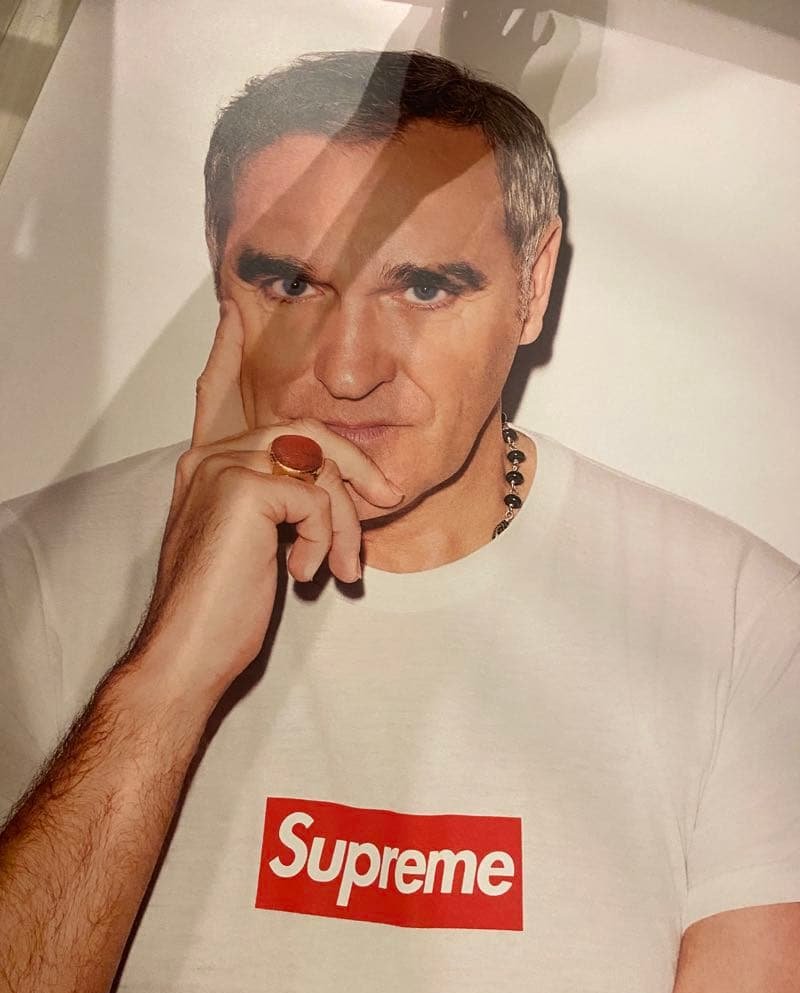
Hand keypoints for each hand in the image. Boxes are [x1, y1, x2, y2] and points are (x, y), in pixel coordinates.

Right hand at [132, 300, 402, 700]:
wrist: (188, 654)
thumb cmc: (220, 610)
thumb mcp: (255, 545)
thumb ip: (277, 505)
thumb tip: (329, 491)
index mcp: (204, 464)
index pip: (217, 394)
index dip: (227, 353)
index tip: (232, 310)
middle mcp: (208, 456)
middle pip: (304, 431)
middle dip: (356, 467)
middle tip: (390, 499)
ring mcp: (223, 467)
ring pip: (319, 465)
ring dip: (347, 520)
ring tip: (344, 568)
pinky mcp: (245, 489)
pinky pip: (319, 498)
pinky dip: (328, 539)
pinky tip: (305, 574)